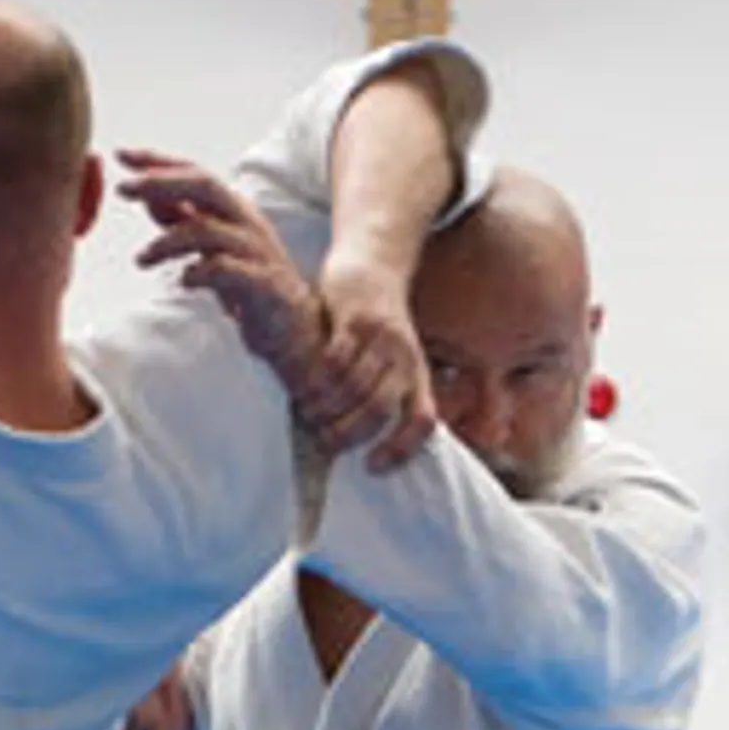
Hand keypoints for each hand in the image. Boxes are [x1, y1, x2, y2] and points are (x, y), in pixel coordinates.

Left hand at [119, 150, 325, 394]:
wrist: (296, 331)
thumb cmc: (252, 286)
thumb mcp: (213, 247)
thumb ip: (185, 221)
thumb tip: (149, 197)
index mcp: (234, 210)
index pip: (194, 173)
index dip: (158, 162)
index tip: (122, 155)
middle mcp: (246, 222)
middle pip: (203, 186)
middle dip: (159, 183)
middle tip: (123, 189)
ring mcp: (255, 252)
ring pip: (206, 230)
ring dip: (166, 242)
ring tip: (141, 259)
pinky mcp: (262, 284)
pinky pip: (225, 271)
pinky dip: (198, 272)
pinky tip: (183, 281)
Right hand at [306, 248, 435, 470]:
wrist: (373, 263)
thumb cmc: (377, 324)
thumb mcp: (392, 360)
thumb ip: (383, 394)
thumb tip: (358, 441)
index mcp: (418, 374)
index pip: (422, 421)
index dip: (401, 450)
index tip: (372, 466)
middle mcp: (404, 358)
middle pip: (379, 409)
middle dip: (349, 433)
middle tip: (326, 442)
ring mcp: (381, 337)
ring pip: (353, 387)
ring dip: (327, 407)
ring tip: (309, 415)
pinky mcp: (355, 318)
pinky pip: (336, 358)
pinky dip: (318, 377)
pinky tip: (306, 384)